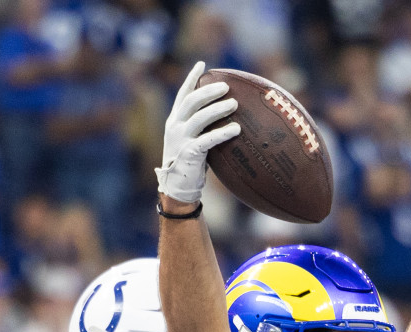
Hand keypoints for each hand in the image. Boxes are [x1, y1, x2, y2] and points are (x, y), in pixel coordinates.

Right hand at [155, 61, 240, 203]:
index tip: (202, 64)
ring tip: (234, 103)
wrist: (178, 188)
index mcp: (174, 120)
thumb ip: (202, 127)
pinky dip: (222, 133)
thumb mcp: (192, 140)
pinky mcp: (189, 153)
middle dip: (208, 91)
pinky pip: (207, 140)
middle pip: (191, 101)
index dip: (191, 78)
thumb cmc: (190, 163)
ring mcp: (180, 139)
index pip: (182, 94)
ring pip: (199, 117)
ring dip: (217, 109)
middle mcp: (175, 126)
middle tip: (226, 86)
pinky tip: (236, 129)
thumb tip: (227, 115)